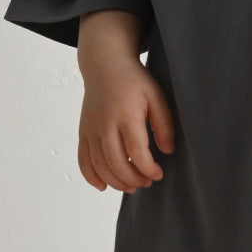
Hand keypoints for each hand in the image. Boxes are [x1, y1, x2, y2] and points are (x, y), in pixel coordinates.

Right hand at [77, 57, 175, 193]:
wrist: (105, 65)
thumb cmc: (134, 80)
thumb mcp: (156, 95)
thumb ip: (164, 123)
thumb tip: (168, 150)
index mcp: (126, 114)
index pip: (136, 150)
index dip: (147, 168)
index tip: (158, 174)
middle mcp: (105, 123)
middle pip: (116, 162)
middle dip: (133, 179)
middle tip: (147, 182)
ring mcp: (91, 129)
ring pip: (99, 165)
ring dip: (115, 182)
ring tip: (132, 185)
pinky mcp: (83, 131)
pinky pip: (83, 160)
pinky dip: (91, 177)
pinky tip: (103, 186)